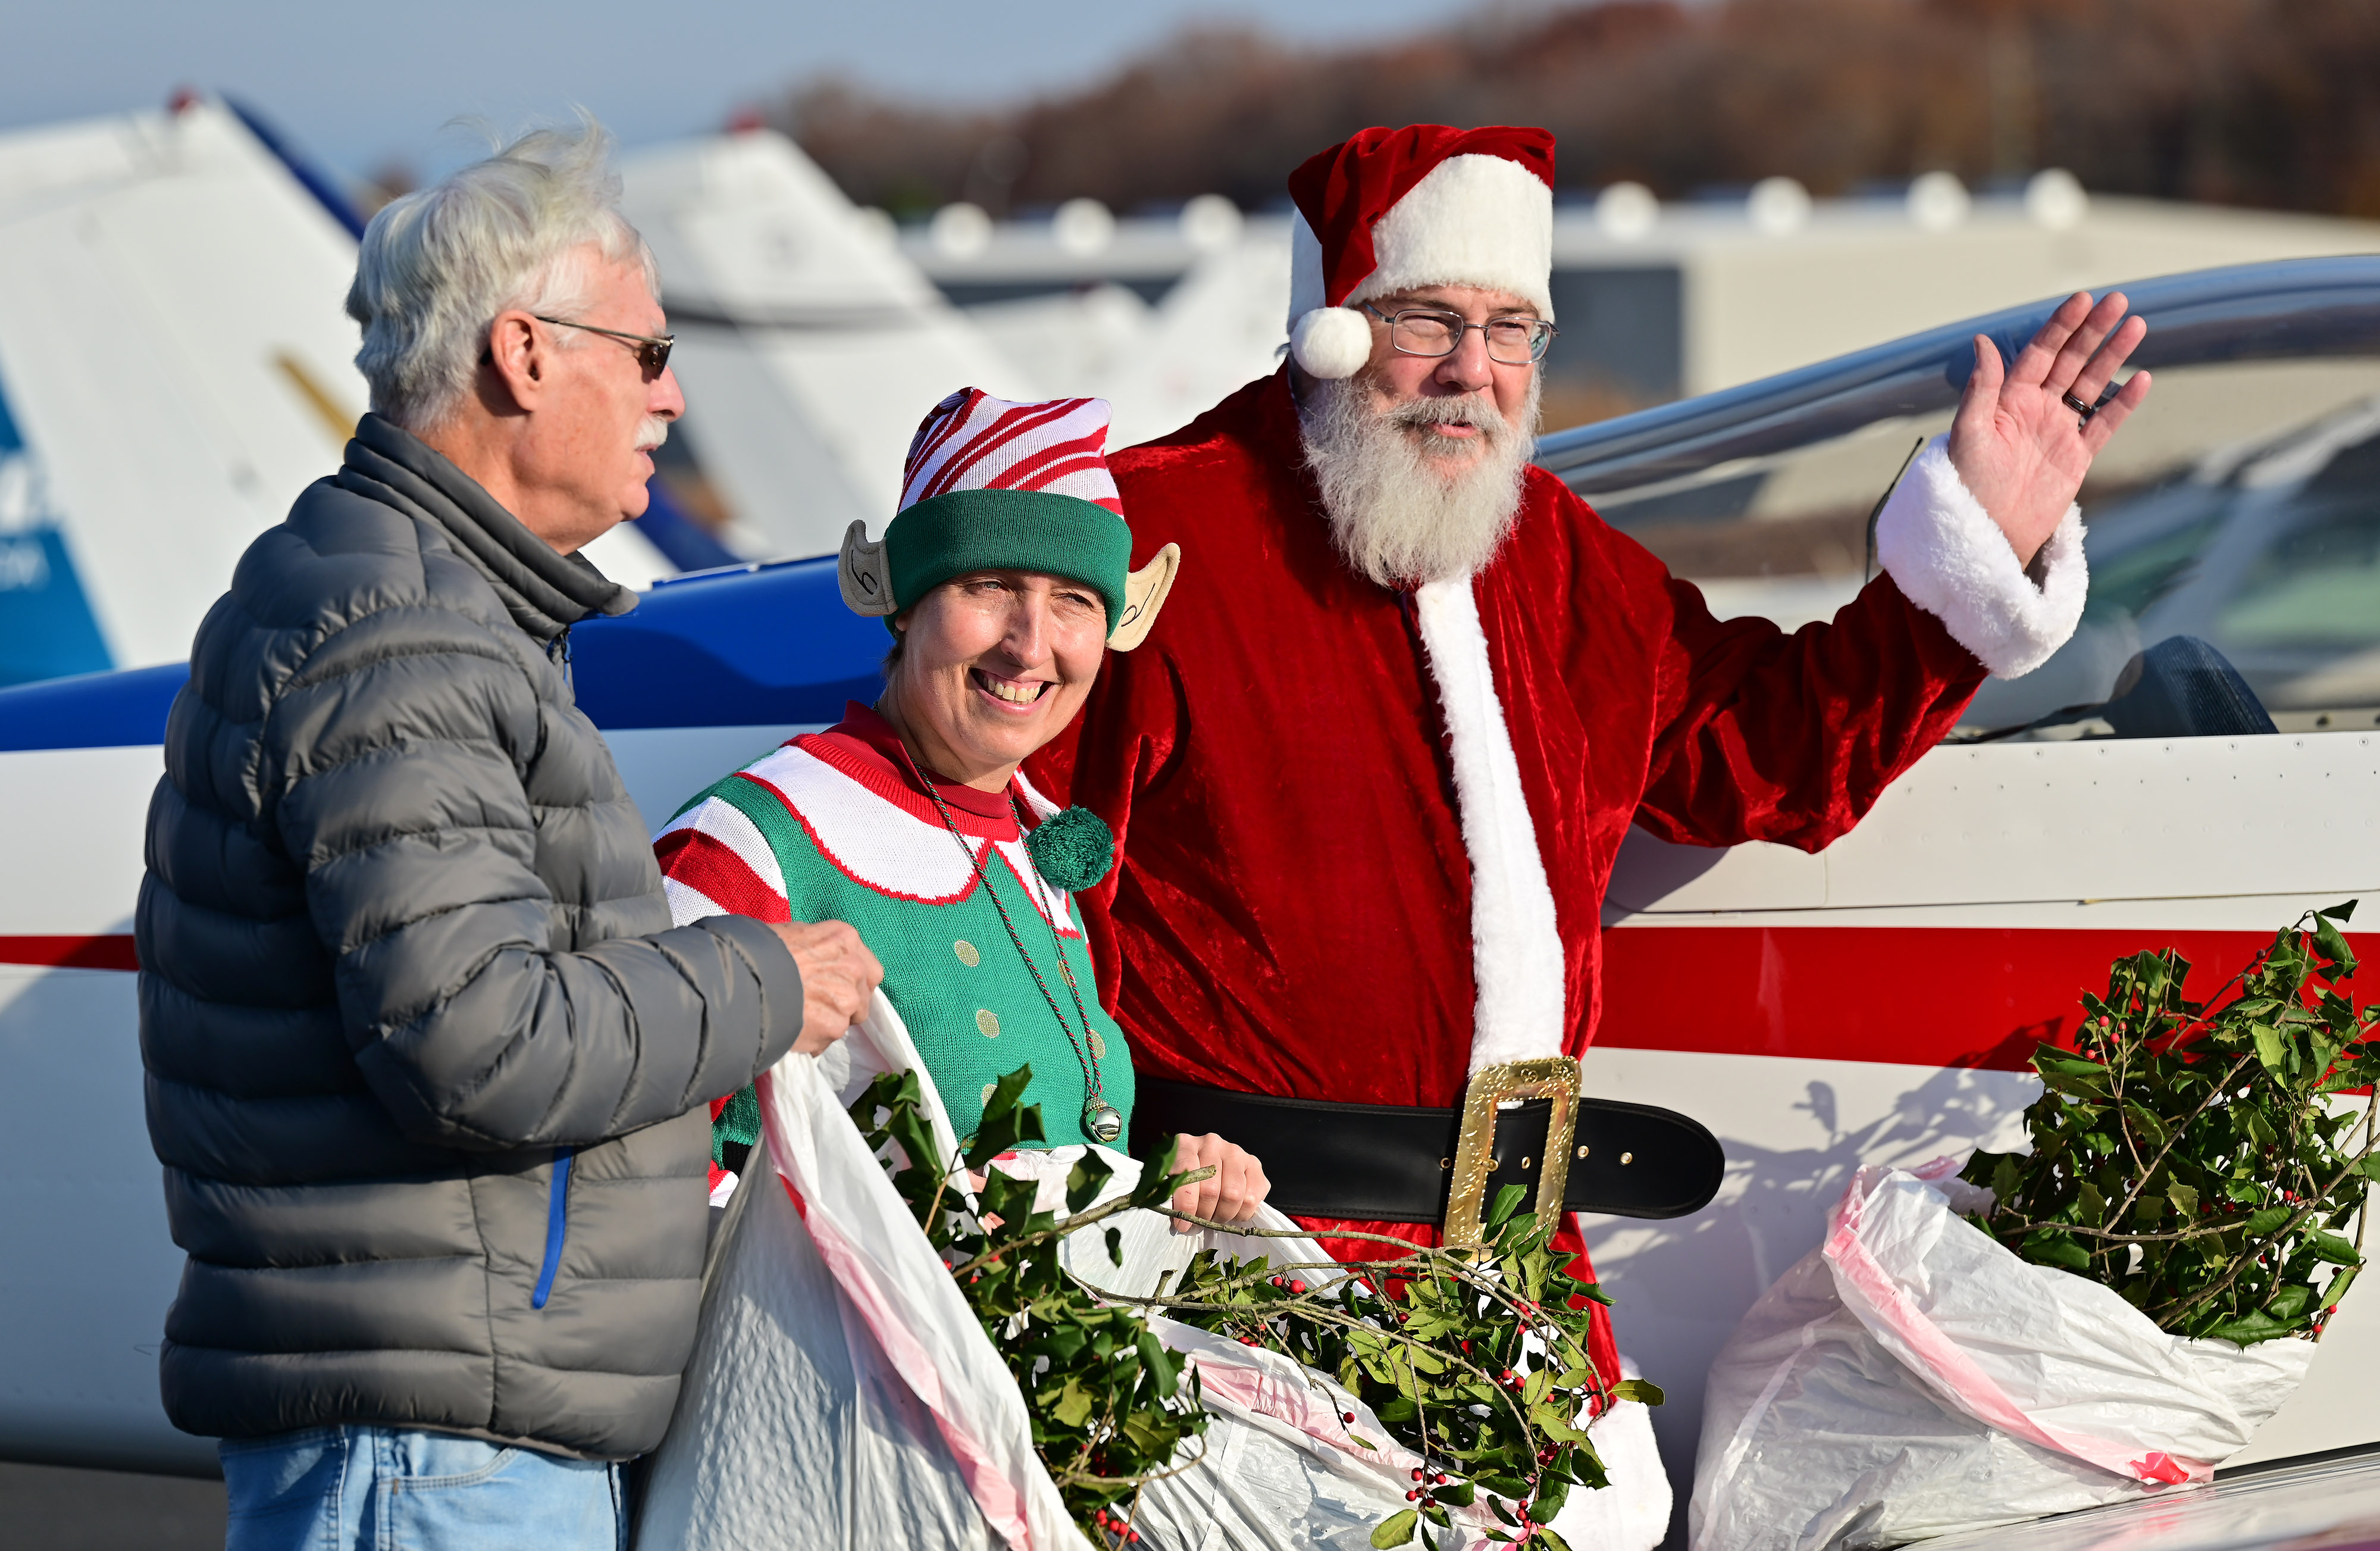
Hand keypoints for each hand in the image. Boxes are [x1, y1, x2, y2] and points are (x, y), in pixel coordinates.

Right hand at [767, 918, 882, 1055]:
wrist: (742, 977)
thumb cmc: (759, 949)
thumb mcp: (791, 934)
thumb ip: (816, 948)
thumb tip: (816, 959)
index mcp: (846, 939)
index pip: (867, 967)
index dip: (853, 981)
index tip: (838, 987)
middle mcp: (854, 968)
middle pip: (863, 995)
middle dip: (846, 1004)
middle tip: (820, 1007)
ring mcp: (847, 1000)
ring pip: (846, 1020)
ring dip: (827, 1023)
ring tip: (799, 1021)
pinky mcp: (834, 1027)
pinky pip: (826, 1040)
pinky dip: (813, 1041)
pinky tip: (791, 1033)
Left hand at [1167, 1132, 1270, 1232]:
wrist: (1210, 1170)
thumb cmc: (1188, 1182)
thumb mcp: (1173, 1186)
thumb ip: (1173, 1197)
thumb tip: (1181, 1221)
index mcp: (1185, 1145)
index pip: (1186, 1175)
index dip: (1186, 1205)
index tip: (1183, 1224)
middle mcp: (1212, 1143)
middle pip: (1211, 1190)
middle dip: (1205, 1215)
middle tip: (1201, 1222)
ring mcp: (1235, 1152)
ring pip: (1233, 1195)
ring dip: (1224, 1215)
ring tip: (1216, 1216)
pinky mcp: (1254, 1163)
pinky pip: (1252, 1198)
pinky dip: (1242, 1213)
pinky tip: (1233, 1211)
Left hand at [1948, 290, 2152, 565]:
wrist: (1988, 533)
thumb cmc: (1968, 485)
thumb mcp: (1968, 434)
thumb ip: (1981, 388)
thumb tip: (1983, 341)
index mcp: (2008, 400)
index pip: (2040, 353)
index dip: (2061, 326)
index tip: (2083, 300)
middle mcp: (2035, 409)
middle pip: (2070, 361)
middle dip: (2093, 331)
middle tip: (2118, 301)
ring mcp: (2058, 430)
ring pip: (2091, 385)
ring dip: (2113, 356)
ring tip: (2136, 326)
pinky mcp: (2077, 456)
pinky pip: (2104, 423)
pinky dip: (2123, 402)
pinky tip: (2142, 378)